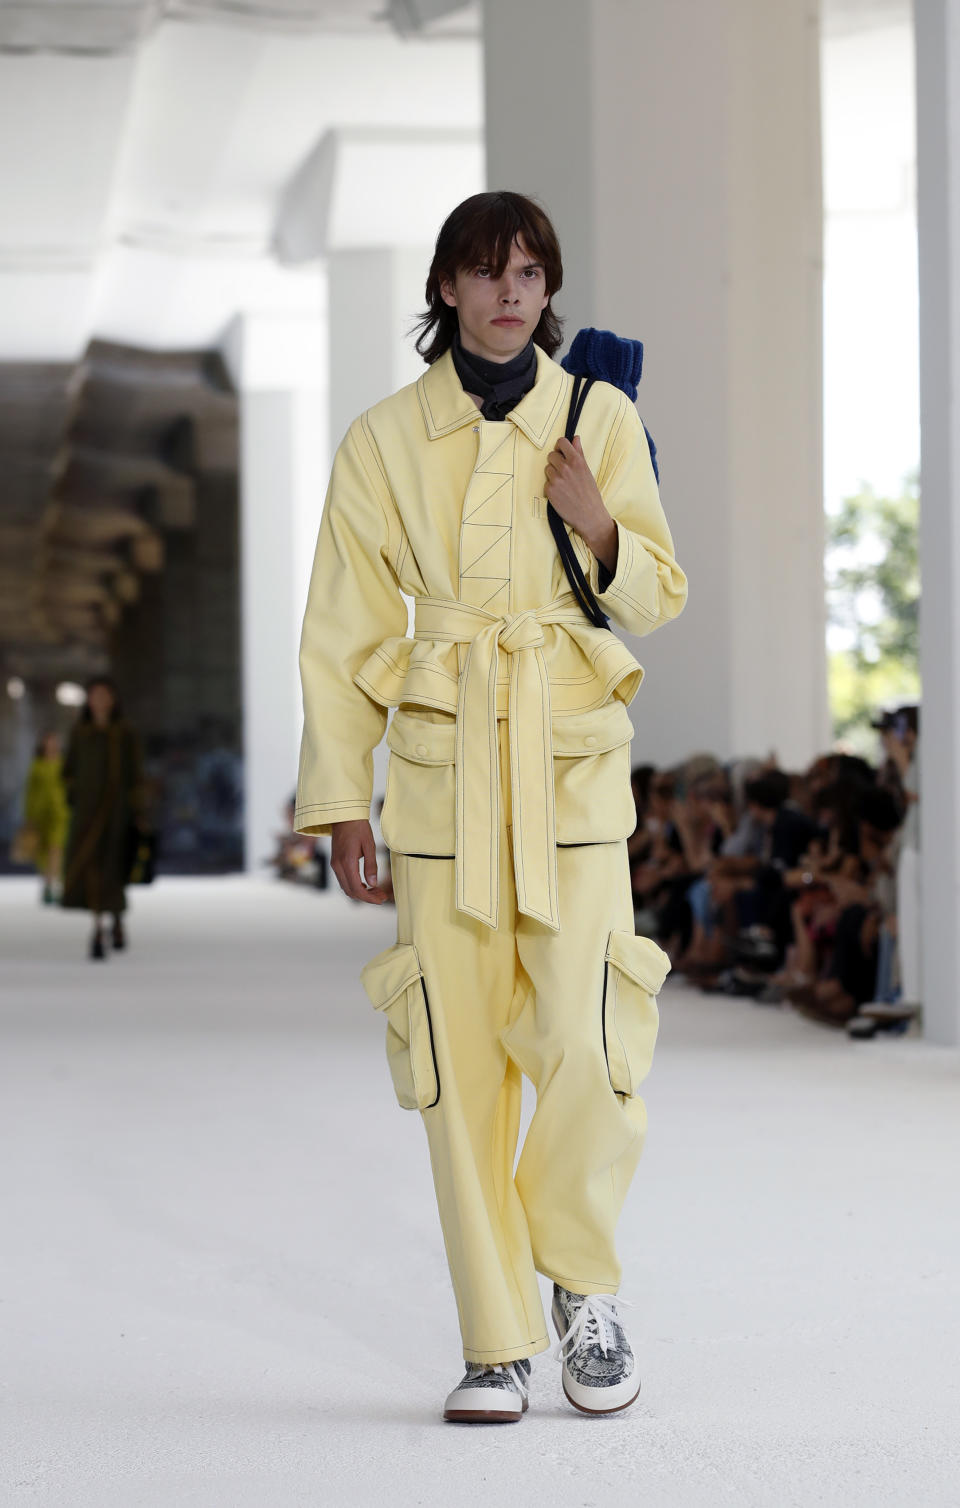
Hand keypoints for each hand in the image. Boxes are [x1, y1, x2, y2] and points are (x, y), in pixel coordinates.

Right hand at [330, 819, 388, 903]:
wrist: (344, 815)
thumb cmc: (359, 828)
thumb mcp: (369, 845)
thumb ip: (371, 866)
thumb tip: (373, 884)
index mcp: (347, 862)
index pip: (357, 888)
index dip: (369, 897)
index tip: (381, 899)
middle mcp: (338, 866)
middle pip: (351, 891)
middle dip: (367, 897)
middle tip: (382, 896)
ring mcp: (335, 864)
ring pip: (346, 888)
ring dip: (361, 893)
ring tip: (376, 891)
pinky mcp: (335, 862)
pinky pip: (344, 880)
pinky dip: (355, 886)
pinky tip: (366, 884)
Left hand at [544, 436, 617, 571]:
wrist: (589, 515)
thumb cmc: (590, 493)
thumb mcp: (587, 471)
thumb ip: (579, 453)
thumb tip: (575, 438)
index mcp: (577, 461)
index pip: (561, 442)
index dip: (560, 447)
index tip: (562, 453)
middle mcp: (565, 468)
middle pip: (551, 455)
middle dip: (556, 462)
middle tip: (564, 473)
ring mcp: (556, 479)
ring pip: (547, 469)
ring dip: (553, 475)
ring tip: (564, 484)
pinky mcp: (550, 490)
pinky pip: (546, 483)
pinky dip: (551, 487)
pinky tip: (561, 494)